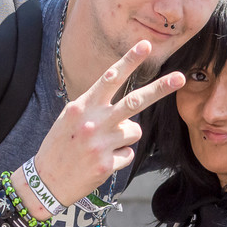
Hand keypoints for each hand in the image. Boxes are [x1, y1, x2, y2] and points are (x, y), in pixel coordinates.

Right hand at [32, 40, 184, 207]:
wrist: (46, 181)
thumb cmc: (61, 146)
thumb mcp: (70, 118)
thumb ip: (95, 107)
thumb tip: (126, 106)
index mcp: (83, 106)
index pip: (110, 78)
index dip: (129, 60)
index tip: (145, 45)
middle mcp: (93, 122)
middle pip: (134, 101)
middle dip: (160, 88)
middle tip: (180, 77)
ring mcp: (101, 144)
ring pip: (135, 131)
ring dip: (126, 137)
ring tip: (104, 145)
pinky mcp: (106, 165)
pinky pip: (128, 155)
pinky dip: (120, 158)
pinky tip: (102, 162)